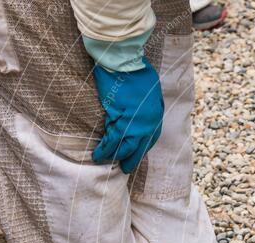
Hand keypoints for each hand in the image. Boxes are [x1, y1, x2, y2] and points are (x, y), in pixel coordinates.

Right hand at [92, 58, 163, 173]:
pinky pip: (111, 137)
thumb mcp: (152, 92)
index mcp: (156, 116)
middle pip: (138, 147)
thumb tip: (141, 117)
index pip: (150, 140)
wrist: (124, 62)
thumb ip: (149, 107)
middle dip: (131, 159)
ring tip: (106, 161)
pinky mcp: (117, 117)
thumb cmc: (138, 72)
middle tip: (125, 169)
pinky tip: (99, 154)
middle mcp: (147, 123)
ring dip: (114, 155)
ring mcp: (132, 121)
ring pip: (123, 145)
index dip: (141, 150)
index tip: (135, 156)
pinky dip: (104, 147)